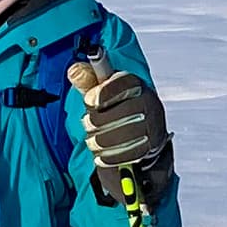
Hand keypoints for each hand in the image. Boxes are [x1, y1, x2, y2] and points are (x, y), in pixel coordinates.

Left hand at [78, 66, 171, 200]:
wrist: (140, 129)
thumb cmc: (117, 106)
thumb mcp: (101, 91)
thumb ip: (87, 81)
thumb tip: (74, 71)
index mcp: (135, 84)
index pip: (123, 84)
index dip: (104, 92)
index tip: (88, 100)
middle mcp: (148, 102)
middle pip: (124, 112)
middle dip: (98, 121)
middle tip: (87, 124)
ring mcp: (152, 125)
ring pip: (126, 135)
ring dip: (101, 141)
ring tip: (92, 141)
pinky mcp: (152, 145)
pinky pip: (130, 154)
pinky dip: (110, 156)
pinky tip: (100, 154)